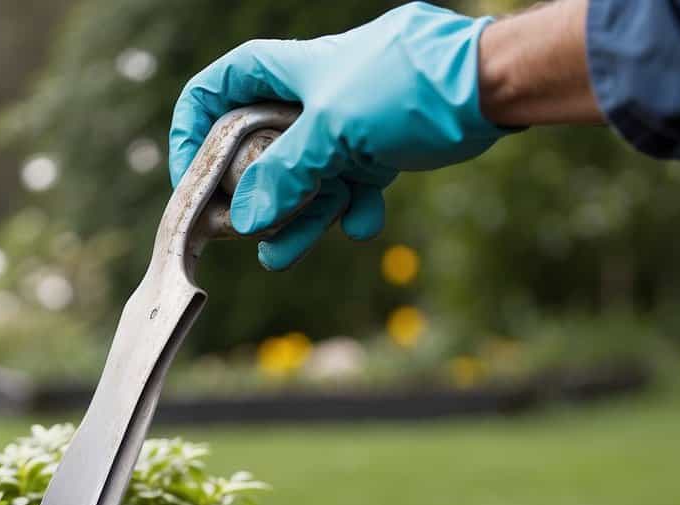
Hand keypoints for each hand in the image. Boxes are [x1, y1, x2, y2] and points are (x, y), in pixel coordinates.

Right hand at [168, 3, 509, 270]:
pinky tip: (359, 223)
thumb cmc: (404, 87)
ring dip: (295, 219)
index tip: (192, 175)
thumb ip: (285, 174)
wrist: (487, 87)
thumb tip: (246, 219)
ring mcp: (344, 128)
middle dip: (251, 198)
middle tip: (241, 233)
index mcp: (285, 74)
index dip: (194, 129)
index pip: (217, 90)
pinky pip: (349, 190)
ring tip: (280, 256)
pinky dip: (350, 211)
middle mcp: (309, 100)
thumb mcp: (331, 130)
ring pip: (303, 180)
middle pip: (258, 151)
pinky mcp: (377, 151)